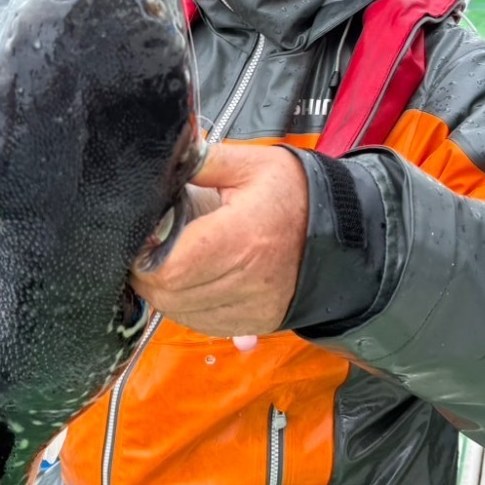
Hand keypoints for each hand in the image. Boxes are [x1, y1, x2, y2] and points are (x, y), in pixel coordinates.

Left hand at [131, 144, 307, 338]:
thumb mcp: (253, 164)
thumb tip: (164, 159)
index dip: (143, 257)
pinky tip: (192, 282)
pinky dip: (188, 308)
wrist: (344, 231)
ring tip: (169, 263)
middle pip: (170, 295)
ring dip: (166, 293)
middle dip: (148, 275)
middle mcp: (247, 280)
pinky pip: (206, 326)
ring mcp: (254, 307)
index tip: (140, 239)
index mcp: (241, 238)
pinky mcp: (258, 321)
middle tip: (147, 250)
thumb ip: (202, 161)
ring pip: (183, 315)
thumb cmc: (298, 195)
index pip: (170, 267)